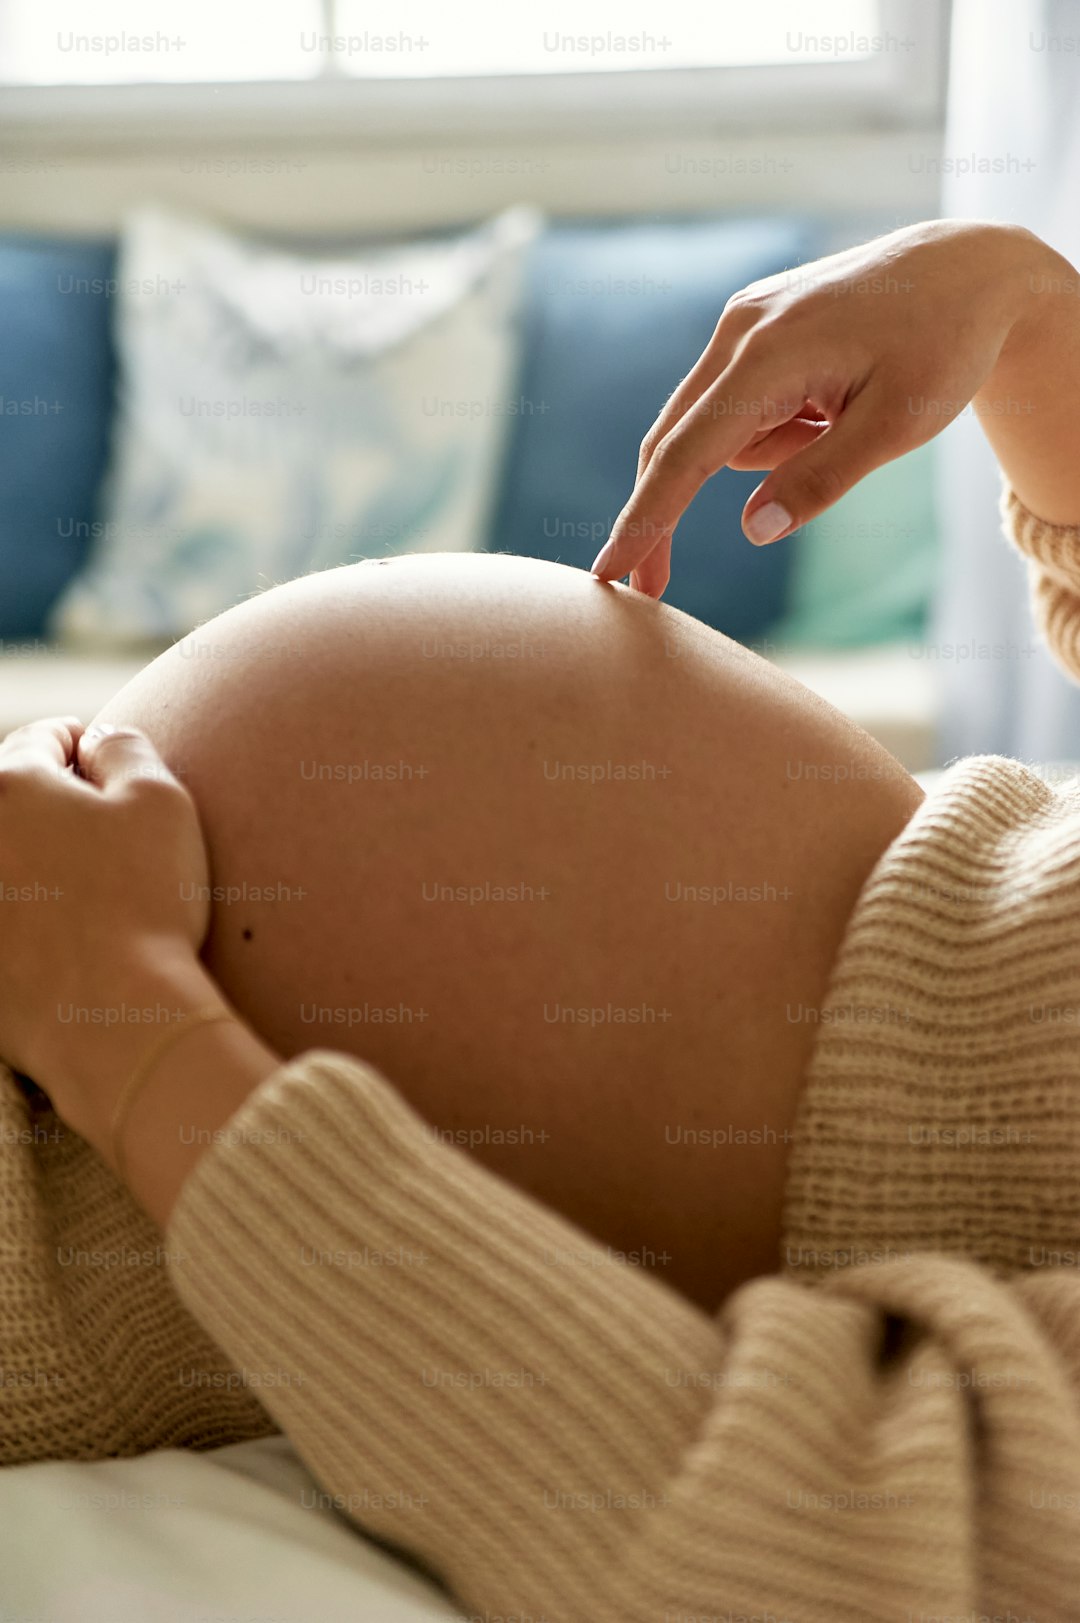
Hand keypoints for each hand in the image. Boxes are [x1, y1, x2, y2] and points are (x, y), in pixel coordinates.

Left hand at [0, 717, 212, 1094]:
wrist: (115, 1020)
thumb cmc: (145, 903)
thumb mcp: (161, 799)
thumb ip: (126, 747)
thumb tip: (99, 741)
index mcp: (7, 783)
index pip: (45, 740)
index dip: (88, 750)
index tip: (113, 774)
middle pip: (14, 798)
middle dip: (56, 806)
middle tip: (108, 837)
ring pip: (8, 858)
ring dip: (38, 860)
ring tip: (91, 891)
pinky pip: (6, 917)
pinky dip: (26, 916)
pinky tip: (69, 937)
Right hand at [591, 219, 1045, 596]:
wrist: (971, 267)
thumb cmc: (944, 345)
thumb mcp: (897, 427)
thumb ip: (820, 480)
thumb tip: (751, 531)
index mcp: (768, 356)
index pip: (685, 455)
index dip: (644, 521)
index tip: (608, 574)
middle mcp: (739, 331)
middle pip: (673, 443)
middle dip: (663, 512)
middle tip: (654, 586)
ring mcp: (743, 323)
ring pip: (715, 428)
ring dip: (763, 453)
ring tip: (841, 422)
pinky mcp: (754, 325)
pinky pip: (738, 403)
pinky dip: (772, 427)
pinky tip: (830, 404)